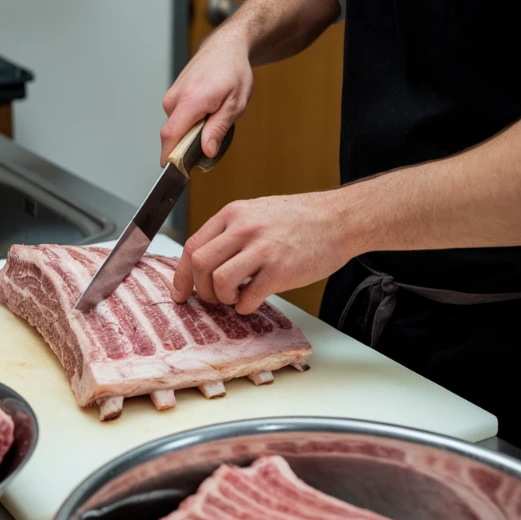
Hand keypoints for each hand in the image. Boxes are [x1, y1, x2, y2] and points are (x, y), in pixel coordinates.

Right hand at [160, 27, 252, 165]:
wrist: (225, 47)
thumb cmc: (233, 73)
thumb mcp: (235, 104)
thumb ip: (218, 129)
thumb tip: (205, 151)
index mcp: (191, 100)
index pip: (171, 136)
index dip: (169, 157)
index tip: (174, 173)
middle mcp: (175, 98)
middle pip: (171, 136)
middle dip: (186, 148)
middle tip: (210, 146)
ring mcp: (171, 97)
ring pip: (175, 129)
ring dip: (190, 134)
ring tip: (211, 120)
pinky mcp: (171, 97)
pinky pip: (176, 120)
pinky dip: (188, 125)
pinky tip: (205, 114)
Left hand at [171, 192, 354, 313]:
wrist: (339, 219)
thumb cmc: (300, 219)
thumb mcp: (257, 212)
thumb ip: (230, 232)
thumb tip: (205, 262)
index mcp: (233, 214)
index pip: (192, 246)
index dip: (181, 275)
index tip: (181, 292)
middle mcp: (243, 228)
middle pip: (200, 265)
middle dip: (201, 289)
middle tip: (212, 297)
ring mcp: (262, 249)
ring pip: (219, 281)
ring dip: (222, 298)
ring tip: (235, 298)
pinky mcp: (281, 271)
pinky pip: (248, 298)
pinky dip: (245, 307)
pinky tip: (253, 301)